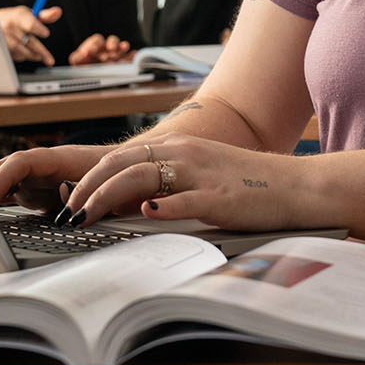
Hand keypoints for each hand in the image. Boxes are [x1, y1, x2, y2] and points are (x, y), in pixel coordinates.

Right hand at [0, 6, 61, 63]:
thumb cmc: (14, 18)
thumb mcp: (28, 14)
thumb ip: (44, 15)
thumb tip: (58, 12)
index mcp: (18, 15)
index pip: (30, 24)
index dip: (39, 29)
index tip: (46, 34)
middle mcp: (9, 25)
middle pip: (27, 41)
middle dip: (41, 51)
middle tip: (50, 59)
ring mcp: (3, 37)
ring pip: (20, 50)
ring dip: (32, 55)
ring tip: (39, 56)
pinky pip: (13, 55)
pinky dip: (21, 56)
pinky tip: (24, 54)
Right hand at [0, 144, 109, 212]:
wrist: (126, 172)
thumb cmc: (116, 176)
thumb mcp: (104, 185)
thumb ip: (82, 192)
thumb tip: (64, 198)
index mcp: (57, 160)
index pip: (20, 163)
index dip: (1, 178)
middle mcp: (41, 167)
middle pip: (2, 170)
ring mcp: (35, 179)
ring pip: (1, 182)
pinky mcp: (34, 192)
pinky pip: (7, 194)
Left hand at [58, 137, 305, 231]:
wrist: (295, 186)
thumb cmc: (249, 185)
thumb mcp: (202, 175)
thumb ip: (168, 182)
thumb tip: (129, 203)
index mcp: (178, 147)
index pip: (120, 157)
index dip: (88, 178)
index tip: (69, 200)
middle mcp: (185, 154)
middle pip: (120, 163)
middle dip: (87, 188)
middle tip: (68, 211)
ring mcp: (201, 174)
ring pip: (140, 176)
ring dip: (106, 197)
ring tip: (87, 216)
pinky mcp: (219, 197)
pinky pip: (183, 199)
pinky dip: (159, 207)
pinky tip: (145, 214)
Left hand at [69, 33, 132, 64]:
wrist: (90, 74)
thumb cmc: (84, 64)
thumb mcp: (77, 60)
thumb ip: (77, 57)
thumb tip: (82, 54)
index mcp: (96, 44)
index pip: (97, 40)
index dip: (95, 44)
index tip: (92, 50)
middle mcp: (107, 47)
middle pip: (112, 41)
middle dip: (112, 44)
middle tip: (110, 49)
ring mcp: (116, 54)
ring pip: (121, 47)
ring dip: (122, 47)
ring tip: (124, 47)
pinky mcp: (123, 61)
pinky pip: (129, 57)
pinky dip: (131, 56)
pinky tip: (133, 54)